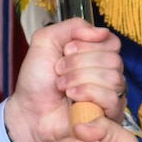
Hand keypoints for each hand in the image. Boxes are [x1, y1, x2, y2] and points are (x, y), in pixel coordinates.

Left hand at [5, 19, 125, 141]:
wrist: (28, 112)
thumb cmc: (37, 80)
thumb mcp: (46, 41)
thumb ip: (73, 26)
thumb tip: (102, 31)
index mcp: (97, 54)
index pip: (112, 42)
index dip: (87, 45)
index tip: (65, 51)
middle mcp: (108, 73)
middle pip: (113, 59)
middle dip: (79, 63)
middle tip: (58, 71)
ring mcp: (111, 95)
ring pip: (113, 78)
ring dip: (80, 78)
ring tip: (62, 86)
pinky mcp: (109, 115)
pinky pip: (112, 98)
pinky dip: (88, 93)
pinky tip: (72, 97)